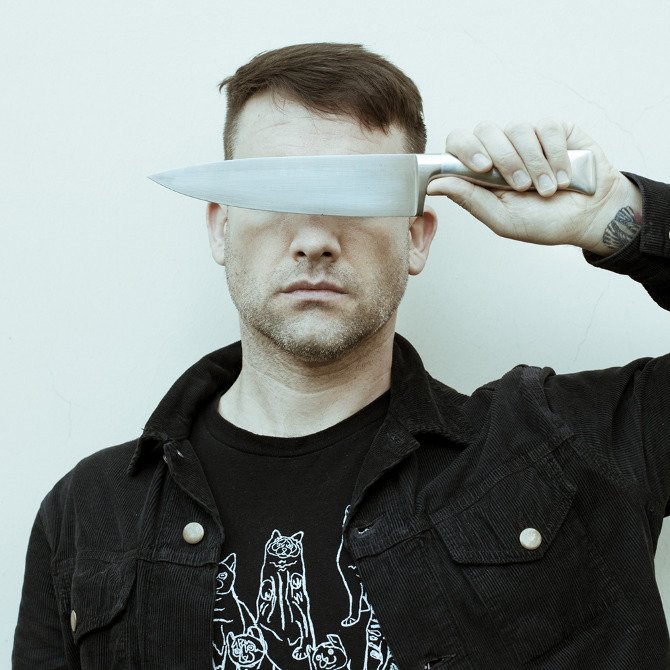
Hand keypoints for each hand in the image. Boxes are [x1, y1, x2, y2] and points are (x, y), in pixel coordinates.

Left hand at [427, 119, 641, 253]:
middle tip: (520, 186)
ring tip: (546, 190)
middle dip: (504, 159)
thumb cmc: (544, 222)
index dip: (465, 150)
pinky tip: (563, 176)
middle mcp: (501, 149)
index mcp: (481, 171)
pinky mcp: (555, 129)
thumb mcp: (502, 219)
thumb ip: (469, 199)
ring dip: (533, 164)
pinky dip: (555, 155)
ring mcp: (527, 137)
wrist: (589, 218)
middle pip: (485, 130)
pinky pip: (546, 128)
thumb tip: (434, 185)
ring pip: (517, 129)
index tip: (482, 168)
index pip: (458, 143)